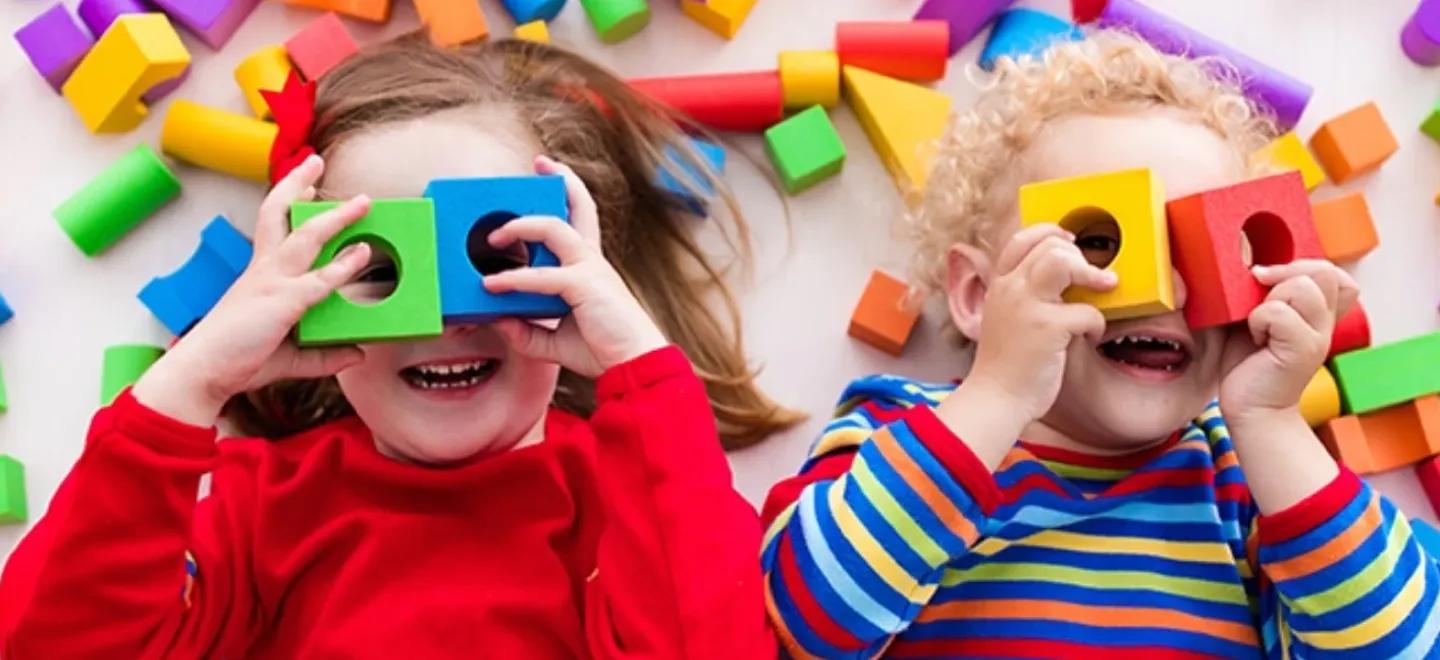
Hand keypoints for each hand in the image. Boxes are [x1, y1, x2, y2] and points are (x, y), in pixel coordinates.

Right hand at [132, 156, 373, 426]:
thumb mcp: (291, 357)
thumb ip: (325, 355)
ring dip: (336, 217)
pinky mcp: (282, 302)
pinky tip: (363, 253)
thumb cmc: (239, 360)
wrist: (203, 374)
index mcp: (260, 274)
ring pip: (306, 238)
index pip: (273, 226)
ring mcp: (271, 282)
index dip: (289, 201)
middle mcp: (263, 270)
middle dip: (297, 183)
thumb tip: (357, 354)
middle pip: (278, 213)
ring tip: (364, 203)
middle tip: (316, 160)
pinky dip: (342, 267)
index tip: (307, 184)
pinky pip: (317, 281)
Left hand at [481, 156, 667, 377]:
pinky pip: (544, 275)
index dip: (568, 193)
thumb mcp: (554, 341)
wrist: (634, 365)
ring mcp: (590, 268)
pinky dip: (516, 279)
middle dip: (561, 179)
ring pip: (554, 228)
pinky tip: (493, 286)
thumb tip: (497, 322)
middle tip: (538, 165)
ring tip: (494, 236)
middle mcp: (591, 260)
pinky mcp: (584, 285)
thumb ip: (526, 332)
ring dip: (520, 226)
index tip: (548, 176)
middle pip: (580, 206)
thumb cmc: (603, 350)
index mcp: (589, 267)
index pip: (580, 220)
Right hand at [964, 224, 1116, 421]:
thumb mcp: (1006, 318)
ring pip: (1063, 261)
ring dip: (1091, 272)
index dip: (1052, 233)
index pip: (1022, 239)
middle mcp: (1010, 289)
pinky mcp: (1048, 327)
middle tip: (1094, 277)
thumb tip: (1066, 277)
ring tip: (1105, 286)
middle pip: (1050, 246)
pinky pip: (1087, 310)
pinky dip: (1097, 324)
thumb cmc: (1006, 364)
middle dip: (1079, 257)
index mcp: (999, 285)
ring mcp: (1027, 306)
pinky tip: (1090, 337)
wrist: (996, 398)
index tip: (1071, 243)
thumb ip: (1026, 296)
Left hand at [1219, 260, 1358, 426]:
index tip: (1268, 279)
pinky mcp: (1303, 350)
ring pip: (1302, 287)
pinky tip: (1257, 340)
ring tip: (1259, 325)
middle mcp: (1324, 323)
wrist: (1252, 410)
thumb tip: (1252, 264)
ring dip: (1269, 300)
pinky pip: (1278, 313)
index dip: (1303, 265)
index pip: (1332, 272)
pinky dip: (1259, 320)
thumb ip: (1263, 294)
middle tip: (1259, 297)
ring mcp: (1318, 336)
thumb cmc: (1249, 365)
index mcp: (1316, 313)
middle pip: (1323, 271)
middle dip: (1285, 274)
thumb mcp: (1255, 319)